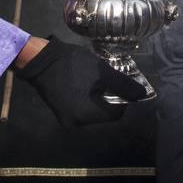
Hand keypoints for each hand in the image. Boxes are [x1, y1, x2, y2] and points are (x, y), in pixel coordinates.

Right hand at [15, 36, 145, 126]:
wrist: (40, 59)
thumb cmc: (71, 63)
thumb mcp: (100, 70)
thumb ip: (122, 84)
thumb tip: (142, 94)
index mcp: (86, 115)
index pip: (115, 113)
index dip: (124, 98)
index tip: (124, 82)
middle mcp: (77, 123)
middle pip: (104, 114)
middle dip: (111, 97)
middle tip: (111, 78)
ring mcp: (67, 119)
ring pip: (93, 111)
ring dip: (100, 97)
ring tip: (98, 79)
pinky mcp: (61, 112)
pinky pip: (81, 109)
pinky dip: (88, 98)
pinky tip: (86, 84)